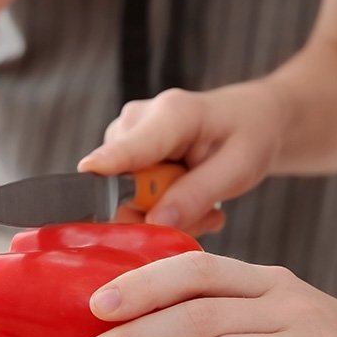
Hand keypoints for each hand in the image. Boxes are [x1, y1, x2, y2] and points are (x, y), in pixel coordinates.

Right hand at [78, 83, 289, 236]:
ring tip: (203, 203)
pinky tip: (188, 197)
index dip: (107, 164)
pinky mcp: (121, 155)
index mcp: (171, 113)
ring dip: (166, 213)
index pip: (129, 145)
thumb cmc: (248, 135)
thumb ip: (197, 195)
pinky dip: (161, 208)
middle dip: (159, 213)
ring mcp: (124, 137)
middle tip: (205, 215)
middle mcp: (136, 121)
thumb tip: (155, 223)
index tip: (88, 175)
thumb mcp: (239, 168)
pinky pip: (129, 199)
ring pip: (125, 199)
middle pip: (121, 185)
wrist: (249, 119)